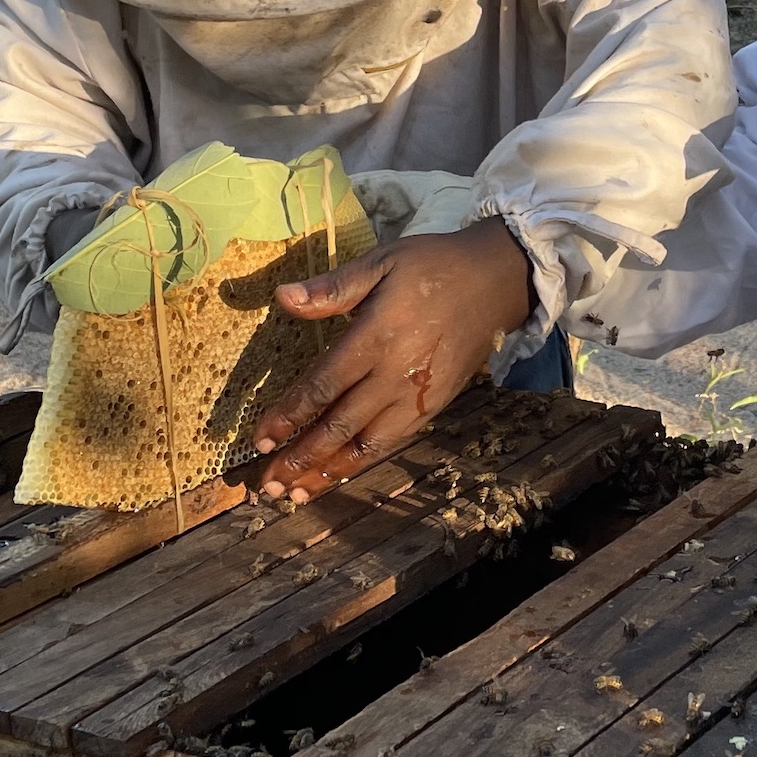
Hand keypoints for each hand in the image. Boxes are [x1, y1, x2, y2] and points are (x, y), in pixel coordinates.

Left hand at [251, 222, 535, 498]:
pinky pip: (392, 442)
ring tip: (297, 493)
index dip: (289, 416)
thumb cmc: (432, 267)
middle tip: (268, 484)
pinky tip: (339, 473)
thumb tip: (282, 296)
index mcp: (377, 337)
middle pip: (340, 427)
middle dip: (300, 458)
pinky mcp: (434, 406)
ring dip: (328, 472)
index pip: (323, 387)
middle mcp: (395, 375)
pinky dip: (362, 463)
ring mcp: (417, 396)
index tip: (260, 439)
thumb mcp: (381, 263)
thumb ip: (332, 288)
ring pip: (366, 445)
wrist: (497, 281)